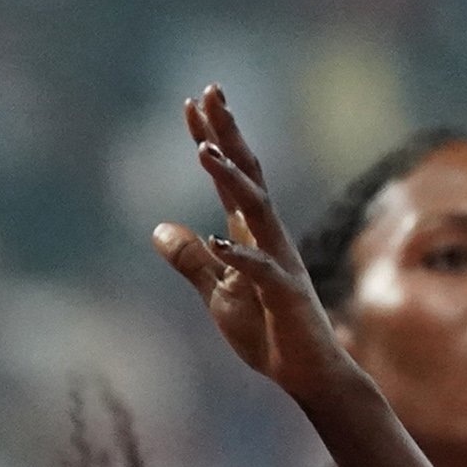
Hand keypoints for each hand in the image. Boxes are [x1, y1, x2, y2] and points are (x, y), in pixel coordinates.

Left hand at [149, 86, 367, 411]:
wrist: (307, 373)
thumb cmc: (267, 331)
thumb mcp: (217, 293)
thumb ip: (192, 260)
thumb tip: (159, 229)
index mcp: (250, 235)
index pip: (230, 177)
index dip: (212, 138)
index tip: (192, 100)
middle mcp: (269, 239)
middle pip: (248, 176)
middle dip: (228, 135)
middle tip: (210, 93)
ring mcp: (280, 264)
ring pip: (256, 212)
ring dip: (230, 181)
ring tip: (204, 151)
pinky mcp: (286, 297)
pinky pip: (263, 272)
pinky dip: (240, 257)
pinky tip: (218, 242)